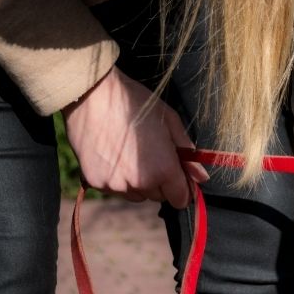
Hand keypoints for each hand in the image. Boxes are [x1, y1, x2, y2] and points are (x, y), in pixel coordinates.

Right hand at [62, 67, 208, 207]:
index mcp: (163, 169)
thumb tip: (202, 177)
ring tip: (129, 154)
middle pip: (158, 197)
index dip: (181, 188)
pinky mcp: (96, 182)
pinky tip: (112, 156)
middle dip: (159, 182)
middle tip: (149, 155)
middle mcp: (140, 183)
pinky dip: (116, 179)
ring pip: (136, 195)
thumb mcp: (169, 121)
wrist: (91, 94)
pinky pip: (114, 189)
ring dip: (137, 183)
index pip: (180, 199)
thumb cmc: (134, 103)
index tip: (175, 176)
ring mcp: (116, 185)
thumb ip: (187, 153)